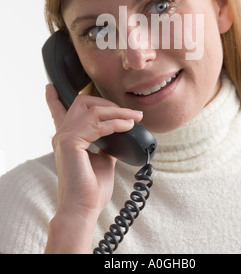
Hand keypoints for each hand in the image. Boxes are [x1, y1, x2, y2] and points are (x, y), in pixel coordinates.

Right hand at [44, 84, 142, 252]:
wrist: (84, 209)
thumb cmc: (91, 189)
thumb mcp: (103, 160)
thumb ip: (107, 144)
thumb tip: (121, 135)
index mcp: (67, 138)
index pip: (58, 112)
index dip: (53, 98)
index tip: (50, 88)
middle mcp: (62, 134)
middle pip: (82, 102)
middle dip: (108, 103)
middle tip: (128, 113)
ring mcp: (65, 137)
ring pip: (94, 110)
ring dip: (118, 112)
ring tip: (135, 119)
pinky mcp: (70, 142)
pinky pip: (98, 124)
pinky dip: (116, 123)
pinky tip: (128, 127)